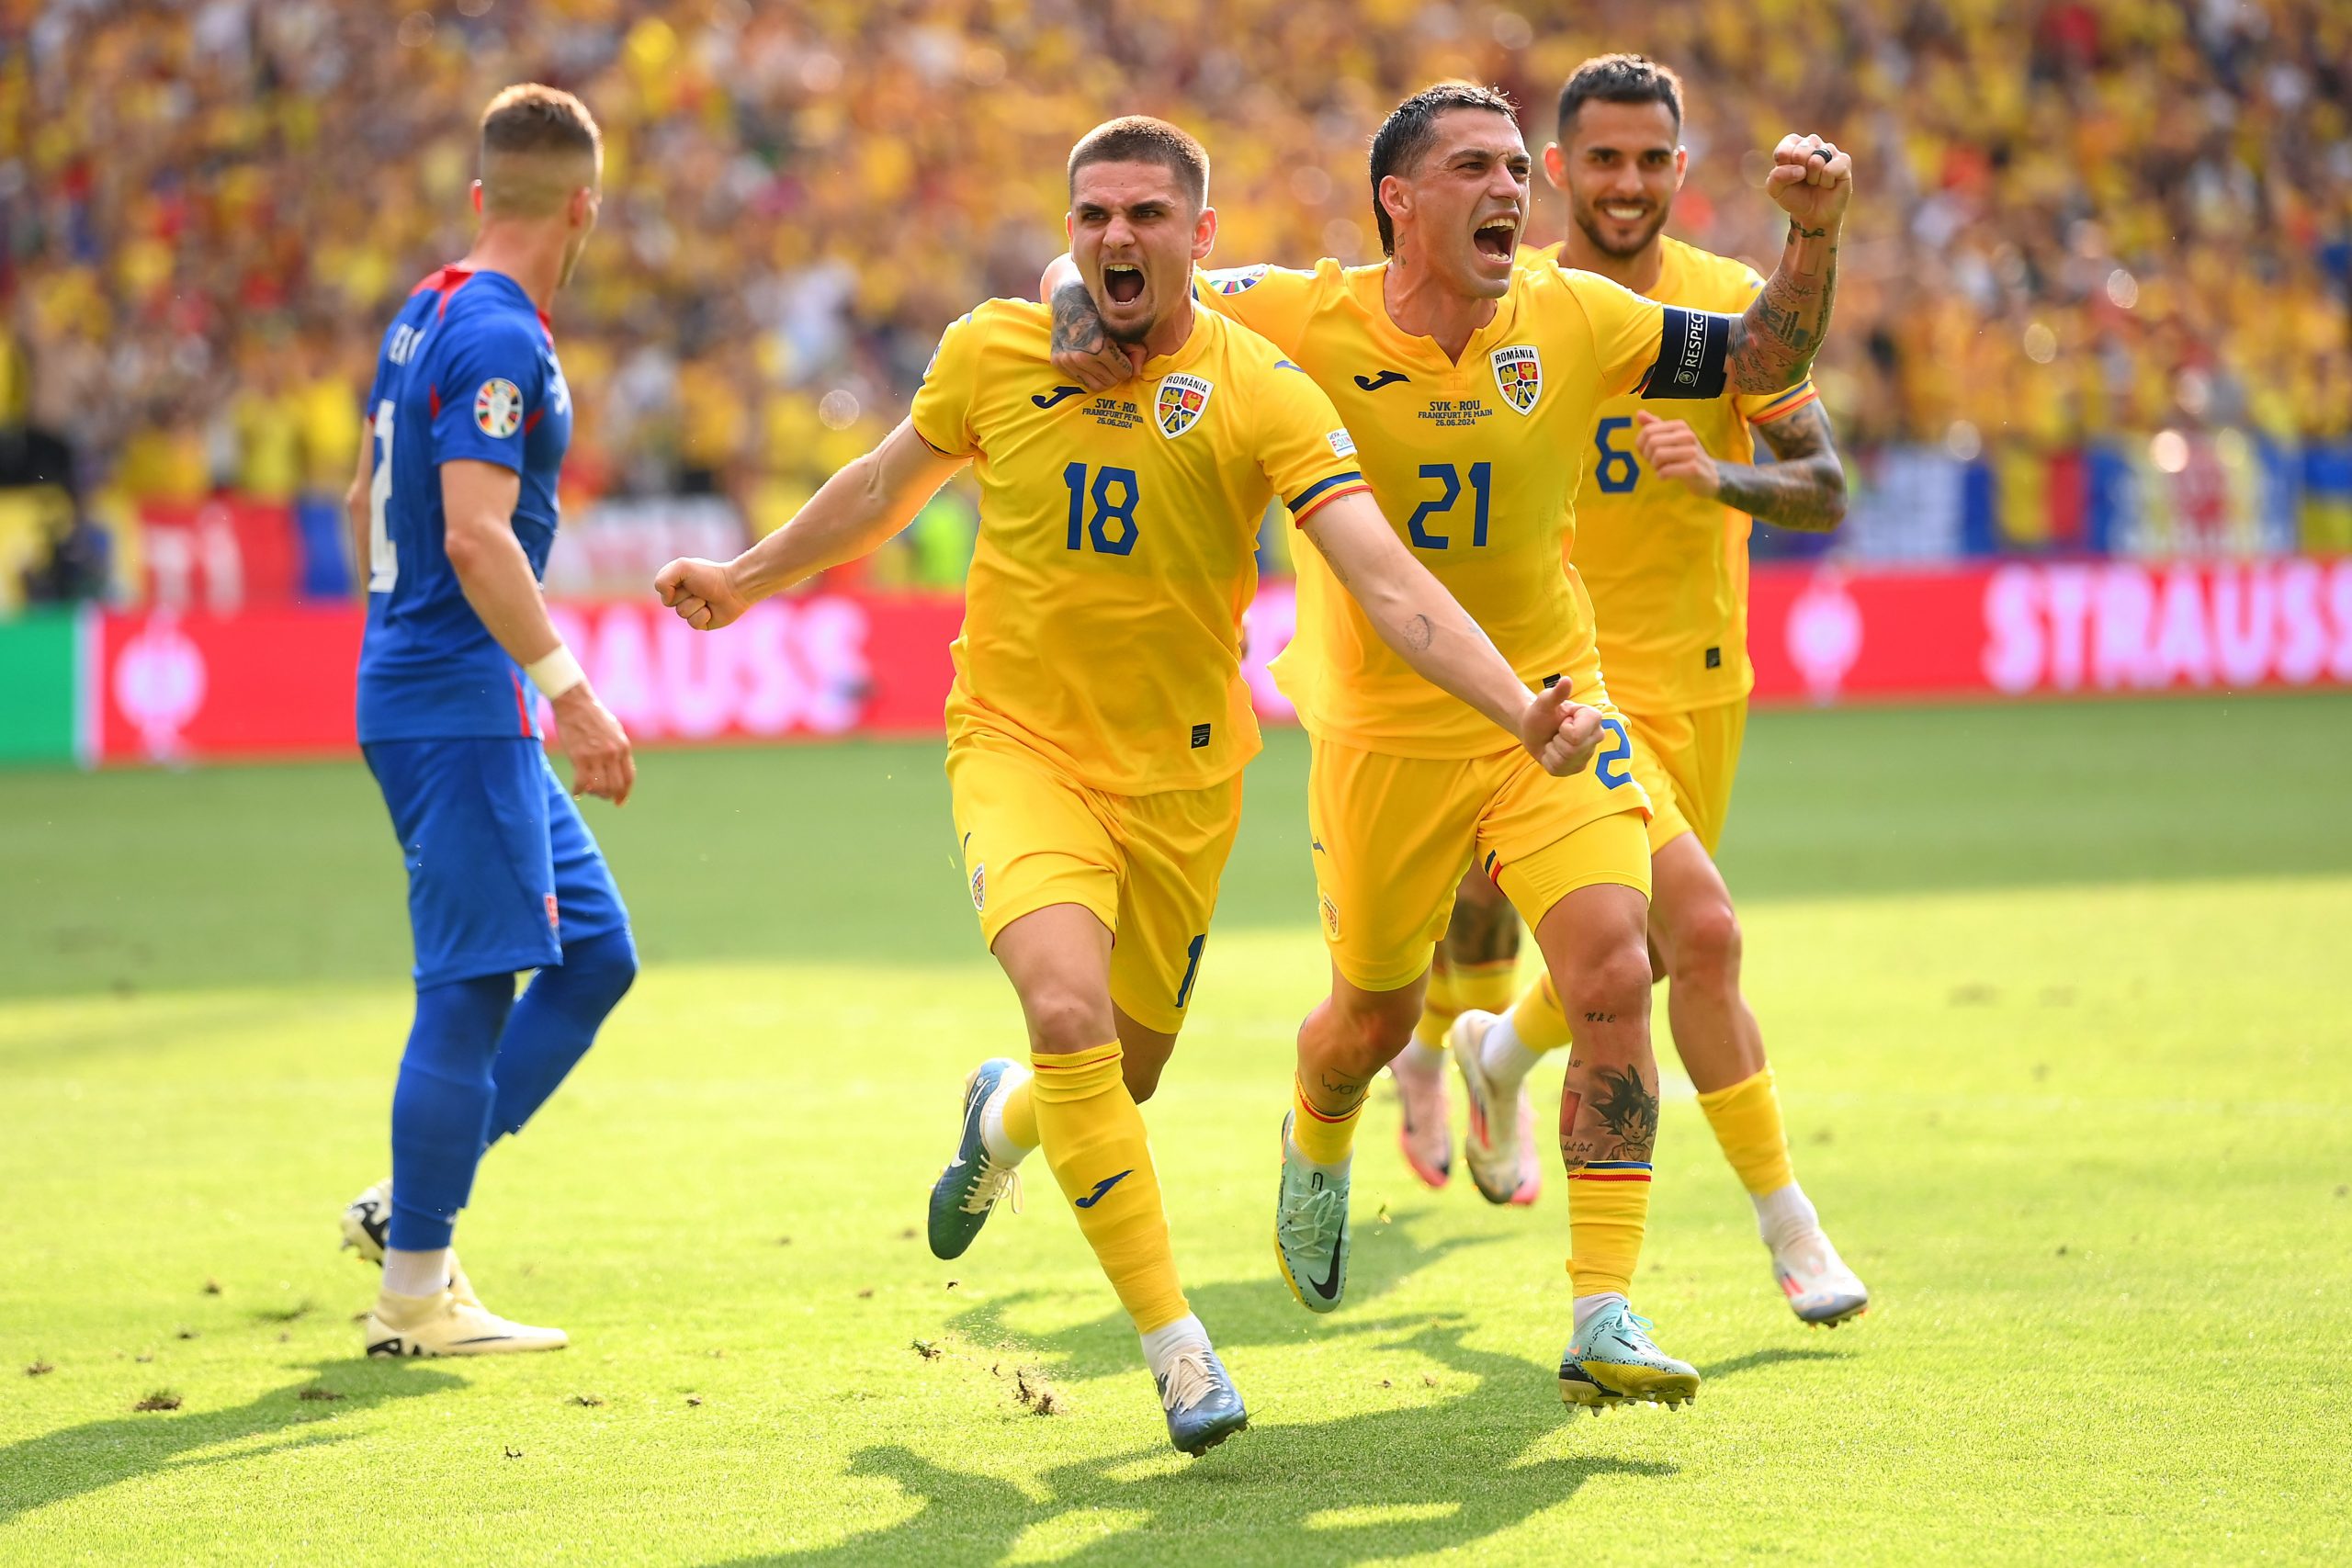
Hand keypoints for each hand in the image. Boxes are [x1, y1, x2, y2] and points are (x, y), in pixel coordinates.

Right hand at [550, 685, 634, 805]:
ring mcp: (596, 756)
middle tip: (600, 796)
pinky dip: (579, 791)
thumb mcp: (615, 731)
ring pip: (599, 788)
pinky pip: (582, 783)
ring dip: (594, 793)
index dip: (624, 794)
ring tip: (588, 790)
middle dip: (608, 796)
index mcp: (624, 747)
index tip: (619, 802)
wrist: (575, 704)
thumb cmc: (594, 716)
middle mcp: (613, 753)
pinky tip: (576, 792)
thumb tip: (620, 768)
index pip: (628, 778)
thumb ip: (619, 749)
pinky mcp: (579, 757)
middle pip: (615, 786)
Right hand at [655, 556, 749, 630]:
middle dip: (686, 594)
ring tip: (708, 598)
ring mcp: (690, 610)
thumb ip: (663, 580)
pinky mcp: (700, 622)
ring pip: (682, 613)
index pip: (661, 588)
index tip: (688, 578)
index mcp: (675, 581)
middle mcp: (681, 595)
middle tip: (700, 588)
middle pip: (669, 602)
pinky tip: (712, 610)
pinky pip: (693, 623)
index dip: (672, 584)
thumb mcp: (682, 567)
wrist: (735, 588)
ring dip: (696, 604)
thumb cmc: (710, 575)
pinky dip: (703, 615)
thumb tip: (665, 601)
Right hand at [1049, 281, 1143, 392]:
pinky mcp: (1058, 362)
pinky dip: (1089, 374)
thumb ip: (1136, 351)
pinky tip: (1090, 360)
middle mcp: (1081, 357)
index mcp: (1099, 347)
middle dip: (1117, 373)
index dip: (1127, 365)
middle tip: (1115, 359)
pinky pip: (1081, 380)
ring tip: (1104, 362)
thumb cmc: (1099, 312)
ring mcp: (1068, 361)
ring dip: (1104, 376)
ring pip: (1096, 386)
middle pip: (1110, 382)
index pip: (1124, 373)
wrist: (1068, 299)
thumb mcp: (1123, 328)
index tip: (1124, 355)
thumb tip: (1137, 373)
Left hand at [1518, 682, 1603, 777]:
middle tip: (1556, 733)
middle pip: (1572, 751)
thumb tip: (1566, 680)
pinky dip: (1549, 762)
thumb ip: (1556, 693)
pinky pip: (1559, 770)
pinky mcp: (1578, 767)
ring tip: (1554, 741)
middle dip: (1556, 741)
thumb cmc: (1541, 712)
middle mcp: (1597, 736)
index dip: (1563, 730)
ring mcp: (1588, 754)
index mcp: (1594, 718)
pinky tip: (1552, 752)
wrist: (1533, 728)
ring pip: (1565, 762)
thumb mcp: (1545, 702)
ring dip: (1552, 751)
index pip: (1577, 736)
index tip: (1562, 722)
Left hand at [1633, 411, 1719, 497]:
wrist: (1708, 476)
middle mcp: (1688, 435)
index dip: (1641, 445)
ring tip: (1661, 469)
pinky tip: (1665, 476)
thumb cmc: (1684, 456)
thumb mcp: (1670, 439)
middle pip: (1652, 442)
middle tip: (1654, 463)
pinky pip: (1666, 470)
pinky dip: (1661, 475)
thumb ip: (1655, 426)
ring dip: (1655, 466)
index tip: (1647, 453)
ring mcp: (1692, 451)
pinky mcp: (1693, 468)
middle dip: (1648, 456)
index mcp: (1680, 425)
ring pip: (1658, 455)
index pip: (1648, 431)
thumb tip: (1639, 413)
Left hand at [1765, 132, 1851, 234]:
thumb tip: (1801, 170)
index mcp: (1794, 145)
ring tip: (1815, 181)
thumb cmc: (1795, 197)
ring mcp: (1829, 150)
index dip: (1784, 169)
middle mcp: (1812, 143)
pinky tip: (1828, 183)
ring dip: (1812, 178)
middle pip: (1800, 152)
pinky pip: (1830, 169)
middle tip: (1804, 179)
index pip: (1784, 150)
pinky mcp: (1844, 160)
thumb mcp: (1776, 190)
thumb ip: (1777, 177)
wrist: (1814, 214)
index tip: (1788, 177)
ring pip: (1816, 161)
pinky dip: (1826, 182)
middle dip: (1799, 173)